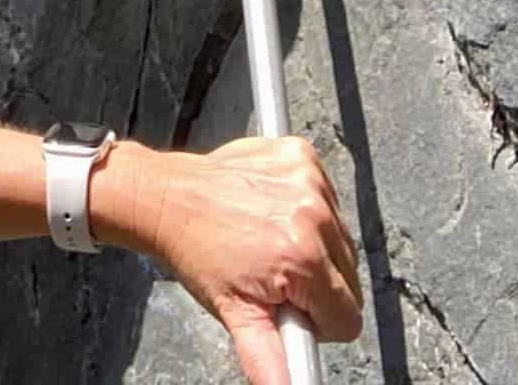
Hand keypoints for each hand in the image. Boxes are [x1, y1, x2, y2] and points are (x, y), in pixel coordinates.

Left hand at [137, 137, 363, 383]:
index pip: (348, 318)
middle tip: (272, 275)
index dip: (317, 321)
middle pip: (348, 279)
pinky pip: (326, 198)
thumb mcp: (236, 315)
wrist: (168, 196)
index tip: (287, 306)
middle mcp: (314, 214)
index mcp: (303, 258)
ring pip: (340, 240)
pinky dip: (306, 208)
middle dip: (316, 286)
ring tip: (269, 243)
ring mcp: (309, 179)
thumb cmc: (197, 251)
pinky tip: (272, 211)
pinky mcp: (301, 155)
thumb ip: (271, 361)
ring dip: (313, 247)